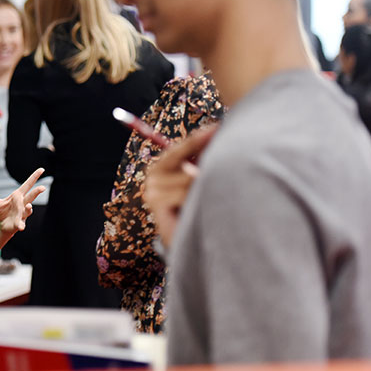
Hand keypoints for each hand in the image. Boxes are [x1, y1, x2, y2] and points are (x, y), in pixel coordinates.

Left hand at [0, 167, 45, 237]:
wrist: (3, 224)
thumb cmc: (2, 211)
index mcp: (18, 196)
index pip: (28, 185)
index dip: (34, 177)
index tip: (41, 169)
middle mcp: (22, 204)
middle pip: (31, 196)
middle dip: (36, 192)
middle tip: (42, 187)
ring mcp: (22, 214)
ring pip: (28, 210)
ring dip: (29, 208)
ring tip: (29, 206)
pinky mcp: (19, 223)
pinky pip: (21, 223)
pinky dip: (21, 225)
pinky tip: (21, 227)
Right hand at [143, 126, 216, 248]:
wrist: (183, 242)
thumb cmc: (192, 210)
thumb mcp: (196, 182)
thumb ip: (200, 164)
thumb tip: (219, 142)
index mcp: (161, 166)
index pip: (180, 147)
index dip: (198, 138)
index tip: (217, 128)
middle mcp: (152, 176)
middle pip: (187, 161)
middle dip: (205, 170)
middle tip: (215, 178)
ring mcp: (152, 190)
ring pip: (190, 179)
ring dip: (202, 190)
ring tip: (204, 201)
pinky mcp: (155, 204)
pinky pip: (185, 194)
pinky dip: (195, 201)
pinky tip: (194, 209)